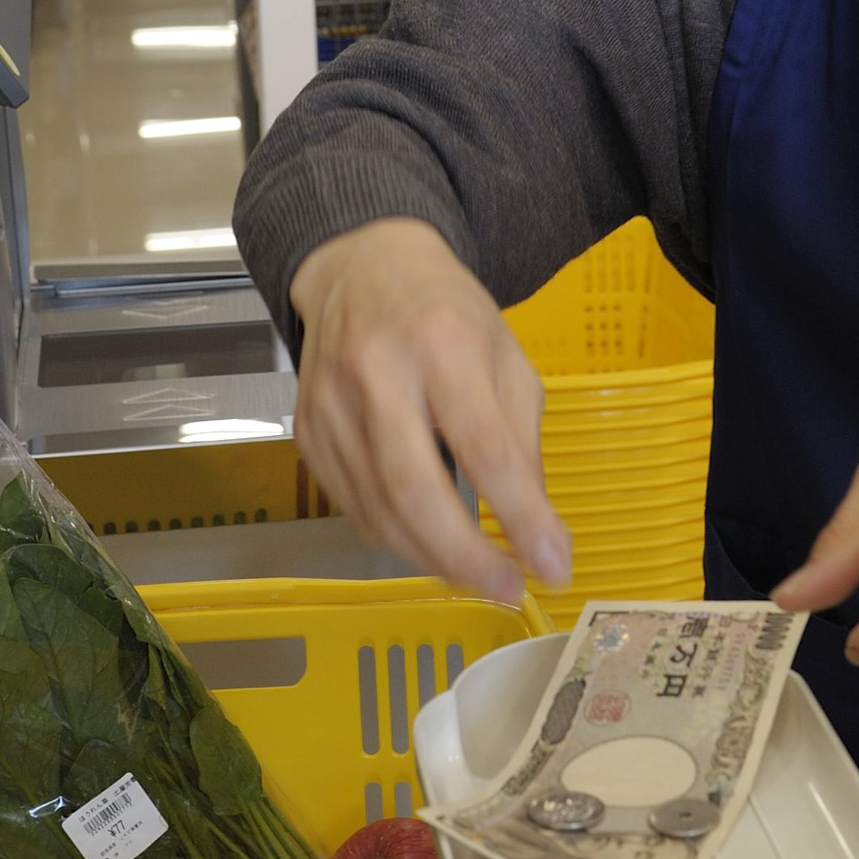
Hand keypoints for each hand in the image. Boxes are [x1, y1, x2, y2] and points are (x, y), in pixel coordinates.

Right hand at [289, 218, 568, 599]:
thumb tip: (538, 533)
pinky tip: (427, 540)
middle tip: (506, 587)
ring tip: (475, 571)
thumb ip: (522, 442)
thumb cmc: (445, 312)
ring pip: (379, 509)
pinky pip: (352, 507)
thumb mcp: (506, 357)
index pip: (484, 447)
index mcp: (441, 344)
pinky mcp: (307, 432)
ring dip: (433, 556)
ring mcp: (331, 405)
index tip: (552, 566)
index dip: (520, 517)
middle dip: (466, 556)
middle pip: (415, 489)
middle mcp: (376, 373)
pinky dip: (395, 536)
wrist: (360, 270)